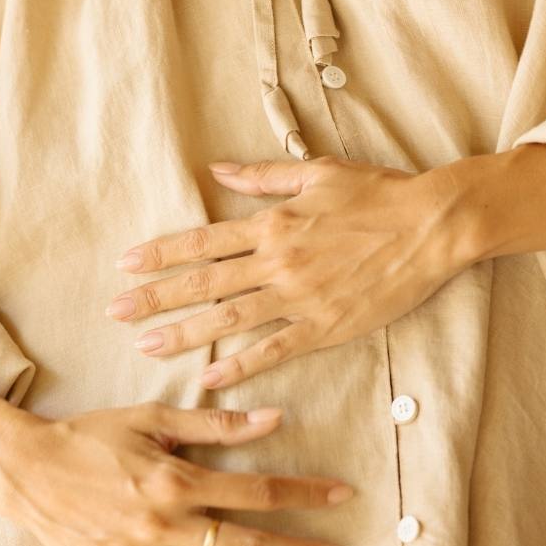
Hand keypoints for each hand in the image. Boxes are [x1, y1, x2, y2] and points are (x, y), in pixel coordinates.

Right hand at [9, 398, 356, 545]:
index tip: (343, 497)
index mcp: (176, 480)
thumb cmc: (91, 436)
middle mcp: (166, 526)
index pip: (256, 490)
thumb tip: (272, 418)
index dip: (303, 494)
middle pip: (247, 545)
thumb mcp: (152, 418)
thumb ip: (214, 425)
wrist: (27, 470)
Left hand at [106, 155, 460, 388]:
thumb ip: (263, 176)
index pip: (202, 241)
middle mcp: (278, 261)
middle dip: (154, 298)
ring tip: (146, 346)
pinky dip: (240, 365)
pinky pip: (274, 349)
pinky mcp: (326, 326)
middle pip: (204, 283)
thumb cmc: (378, 192)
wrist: (431, 225)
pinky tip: (209, 377)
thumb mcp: (317, 171)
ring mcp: (301, 297)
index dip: (161, 254)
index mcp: (273, 223)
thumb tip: (217, 168)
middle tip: (114, 313)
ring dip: (184, 333)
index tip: (126, 265)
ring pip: (230, 319)